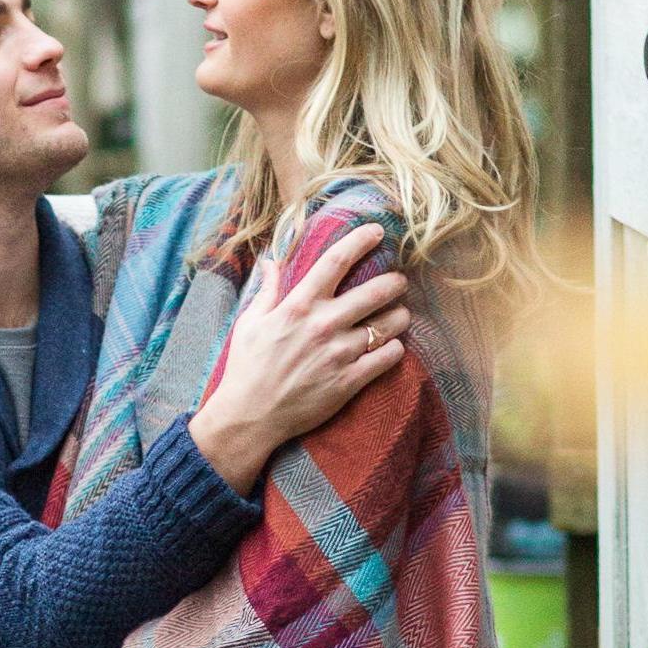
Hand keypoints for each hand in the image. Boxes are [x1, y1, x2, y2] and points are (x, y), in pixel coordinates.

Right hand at [193, 223, 413, 497]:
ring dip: (399, 316)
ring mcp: (339, 354)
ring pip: (388, 325)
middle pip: (373, 292)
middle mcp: (323, 325)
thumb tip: (271, 260)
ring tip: (400, 314)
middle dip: (393, 282)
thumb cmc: (247, 367)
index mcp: (298, 306)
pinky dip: (395, 349)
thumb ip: (267, 290)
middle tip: (399, 281)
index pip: (336, 261)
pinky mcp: (349, 381)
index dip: (360, 241)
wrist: (250, 416)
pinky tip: (393, 346)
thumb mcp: (250, 323)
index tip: (377, 231)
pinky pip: (387, 357)